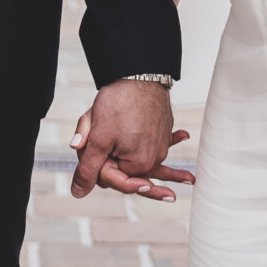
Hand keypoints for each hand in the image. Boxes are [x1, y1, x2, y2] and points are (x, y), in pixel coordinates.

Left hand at [69, 79, 195, 201]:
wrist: (139, 74)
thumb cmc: (119, 104)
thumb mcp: (97, 138)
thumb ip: (88, 168)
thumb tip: (78, 192)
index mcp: (139, 165)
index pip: (112, 179)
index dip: (95, 167)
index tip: (85, 153)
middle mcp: (153, 159)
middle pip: (124, 167)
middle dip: (109, 156)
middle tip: (96, 128)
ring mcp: (160, 145)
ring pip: (134, 153)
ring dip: (130, 149)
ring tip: (188, 178)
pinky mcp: (162, 130)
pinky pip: (158, 140)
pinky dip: (169, 140)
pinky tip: (185, 137)